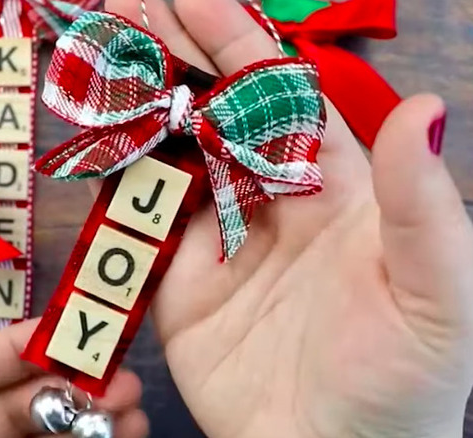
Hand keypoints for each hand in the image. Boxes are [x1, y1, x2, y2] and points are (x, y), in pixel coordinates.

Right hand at [103, 0, 472, 436]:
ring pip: (169, 160)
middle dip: (172, 56)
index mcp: (331, 188)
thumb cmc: (405, 383)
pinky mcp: (177, 286)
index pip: (277, 97)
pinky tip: (91, 145)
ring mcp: (217, 242)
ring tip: (92, 59)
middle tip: (125, 9)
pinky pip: (140, 228)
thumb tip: (425, 109)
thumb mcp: (434, 295)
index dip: (238, 42)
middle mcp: (267, 203)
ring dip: (133, 109)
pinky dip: (115, 186)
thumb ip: (422, 207)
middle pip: (212, 113)